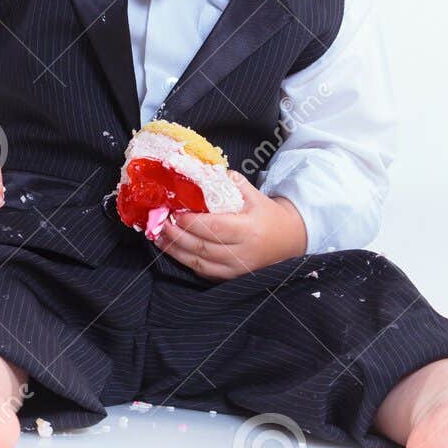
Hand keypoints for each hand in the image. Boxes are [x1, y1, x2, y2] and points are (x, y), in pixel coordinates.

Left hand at [155, 172, 306, 278]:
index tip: (175, 213)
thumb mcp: (254, 195)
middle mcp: (242, 253)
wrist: (289, 240)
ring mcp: (236, 269)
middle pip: (203, 247)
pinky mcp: (230, 277)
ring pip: (199, 263)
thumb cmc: (268, 215)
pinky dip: (185, 260)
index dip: (192, 223)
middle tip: (160, 222)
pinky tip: (172, 249)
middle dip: (177, 236)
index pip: (215, 228)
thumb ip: (229, 182)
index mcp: (249, 230)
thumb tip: (201, 170)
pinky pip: (202, 271)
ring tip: (159, 235)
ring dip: (175, 250)